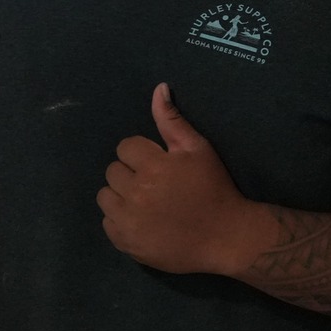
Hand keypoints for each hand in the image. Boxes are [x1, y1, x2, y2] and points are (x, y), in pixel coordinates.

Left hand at [97, 83, 263, 275]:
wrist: (225, 236)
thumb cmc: (214, 188)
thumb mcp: (199, 149)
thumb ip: (173, 120)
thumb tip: (158, 88)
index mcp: (153, 166)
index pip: (125, 148)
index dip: (141, 154)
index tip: (158, 165)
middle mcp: (136, 192)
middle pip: (112, 171)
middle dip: (130, 173)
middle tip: (153, 184)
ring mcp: (128, 220)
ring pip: (105, 197)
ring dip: (120, 196)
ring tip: (144, 202)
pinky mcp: (125, 242)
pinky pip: (107, 223)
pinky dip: (120, 220)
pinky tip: (142, 221)